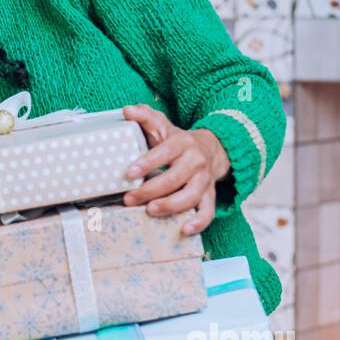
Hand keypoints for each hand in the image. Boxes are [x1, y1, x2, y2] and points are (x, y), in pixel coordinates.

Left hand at [121, 104, 230, 236]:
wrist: (212, 149)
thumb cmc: (178, 142)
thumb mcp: (163, 126)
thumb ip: (145, 117)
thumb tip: (127, 110)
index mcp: (181, 143)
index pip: (164, 153)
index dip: (147, 163)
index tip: (129, 173)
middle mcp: (195, 161)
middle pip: (174, 178)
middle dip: (150, 190)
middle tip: (130, 198)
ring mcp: (204, 180)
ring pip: (190, 196)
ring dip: (170, 206)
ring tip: (151, 211)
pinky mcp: (210, 195)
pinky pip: (208, 211)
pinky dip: (198, 222)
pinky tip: (184, 229)